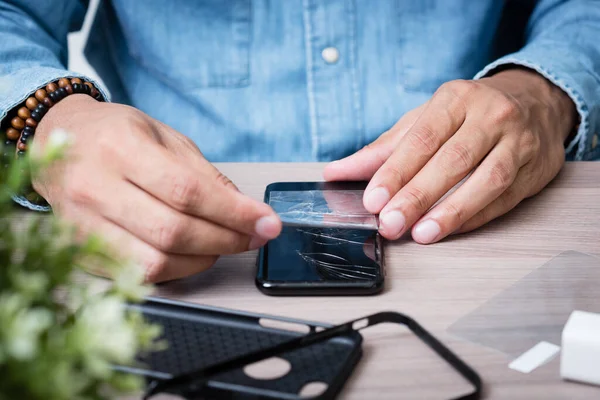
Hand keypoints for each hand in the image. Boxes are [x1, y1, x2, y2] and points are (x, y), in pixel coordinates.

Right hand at [33, 95, 280, 281]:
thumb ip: (205, 174)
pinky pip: (137, 274)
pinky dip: (176, 270)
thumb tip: (246, 211)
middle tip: (254, 236)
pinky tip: (192, 254)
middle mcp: (95, 187)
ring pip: (156, 261)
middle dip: (226, 239)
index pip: (187, 191)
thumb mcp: (165, 137)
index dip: (234, 213)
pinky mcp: (79, 249)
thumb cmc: (116, 135)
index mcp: (120, 147)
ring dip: (203, 259)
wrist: (57, 141)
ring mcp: (83, 223)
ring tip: (224, 243)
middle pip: (173, 231)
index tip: (267, 222)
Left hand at [324, 68, 575, 242]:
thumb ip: (382, 149)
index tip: (373, 199)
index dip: (395, 172)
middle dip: (418, 195)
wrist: (536, 100)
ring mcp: (519, 142)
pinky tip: (450, 229)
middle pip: (452, 160)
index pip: (422, 139)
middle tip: (391, 223)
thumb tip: (336, 172)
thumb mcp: (424, 119)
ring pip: (486, 180)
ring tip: (421, 233)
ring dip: (451, 212)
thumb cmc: (468, 113)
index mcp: (456, 98)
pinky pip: (504, 198)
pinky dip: (475, 217)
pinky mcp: (536, 168)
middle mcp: (491, 115)